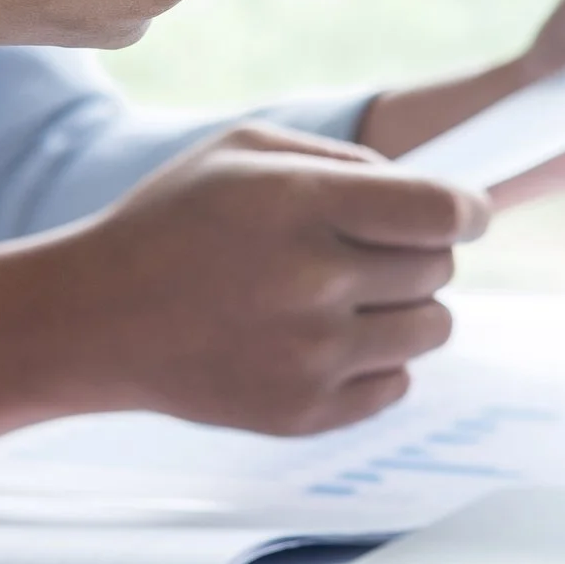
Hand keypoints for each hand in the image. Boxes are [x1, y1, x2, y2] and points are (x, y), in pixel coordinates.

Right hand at [41, 125, 489, 434]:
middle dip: (416, 255)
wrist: (97, 320)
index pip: (442, 212)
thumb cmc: (174, 223)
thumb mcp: (245, 150)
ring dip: (402, 310)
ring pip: (431, 330)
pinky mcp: (304, 413)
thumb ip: (348, 161)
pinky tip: (318, 342)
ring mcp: (311, 356)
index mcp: (304, 204)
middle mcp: (314, 282)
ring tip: (341, 298)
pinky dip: (373, 363)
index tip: (463, 214)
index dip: (468, 210)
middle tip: (360, 253)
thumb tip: (436, 195)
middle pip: (439, 270)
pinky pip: (396, 384)